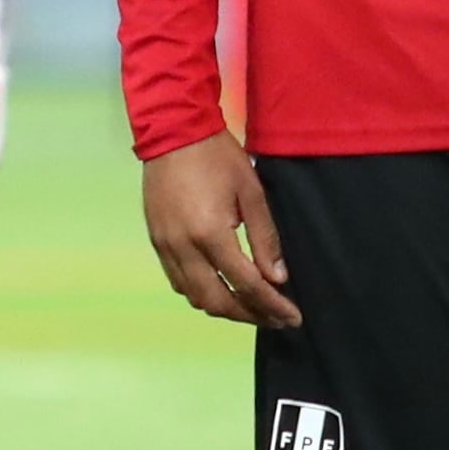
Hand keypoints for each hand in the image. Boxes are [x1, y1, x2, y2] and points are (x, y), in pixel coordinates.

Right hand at [143, 130, 296, 328]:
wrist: (173, 131)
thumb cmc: (217, 156)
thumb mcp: (252, 192)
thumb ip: (265, 238)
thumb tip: (277, 278)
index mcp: (210, 234)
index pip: (247, 284)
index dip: (272, 305)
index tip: (292, 318)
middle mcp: (183, 247)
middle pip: (216, 301)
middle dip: (248, 315)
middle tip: (274, 318)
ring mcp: (165, 246)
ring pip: (194, 296)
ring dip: (223, 308)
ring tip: (250, 306)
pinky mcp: (156, 241)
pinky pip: (178, 281)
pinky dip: (201, 292)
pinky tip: (220, 287)